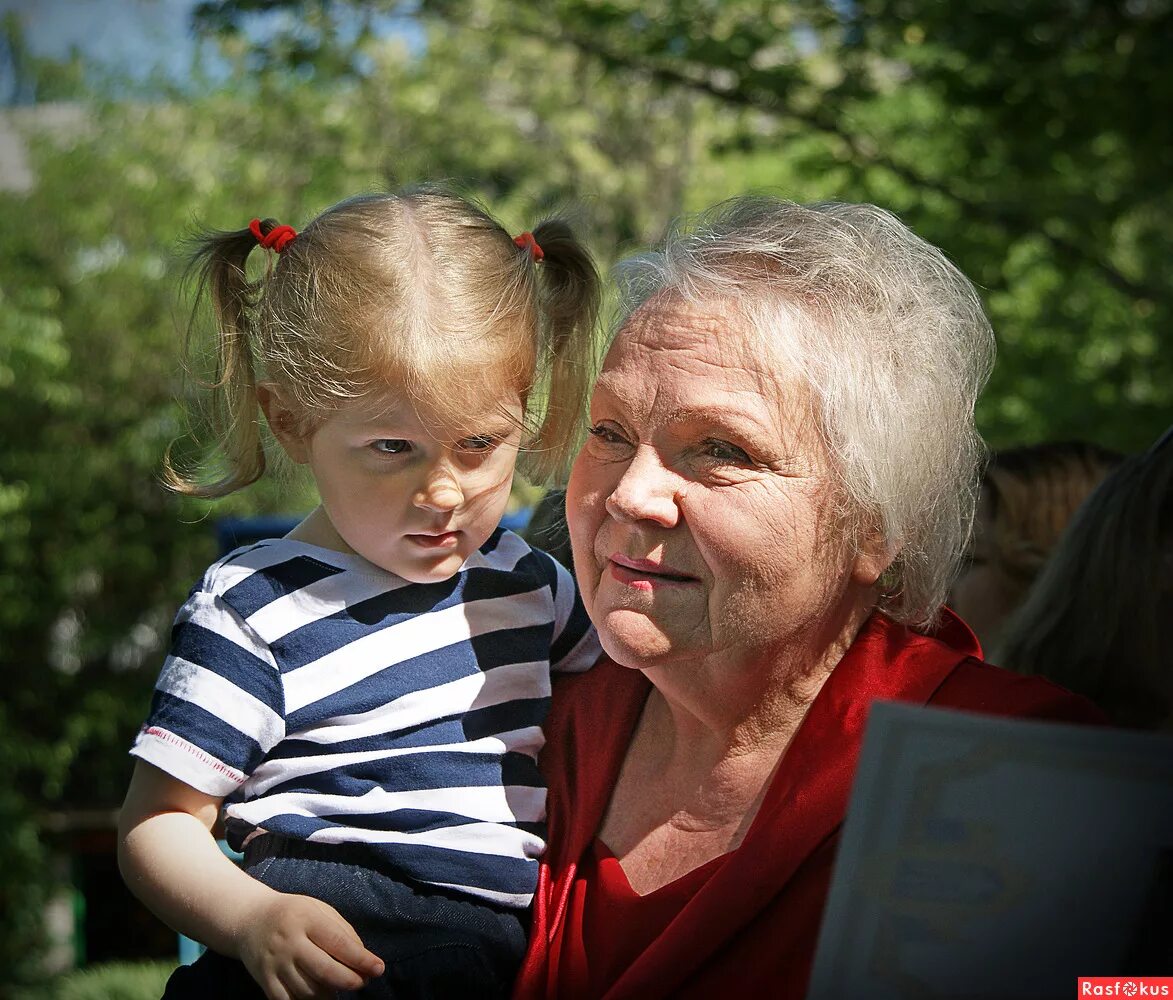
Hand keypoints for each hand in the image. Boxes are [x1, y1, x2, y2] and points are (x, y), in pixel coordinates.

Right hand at [238, 892, 384, 999]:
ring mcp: (275, 964)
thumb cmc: (293, 913)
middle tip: (362, 982)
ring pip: (308, 990)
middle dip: (349, 980)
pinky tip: (320, 997)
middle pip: (324, 970)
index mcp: (306, 919)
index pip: (338, 942)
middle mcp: (290, 942)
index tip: (378, 968)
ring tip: (340, 987)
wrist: (249, 919)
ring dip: (330, 994)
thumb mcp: (319, 909)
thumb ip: (342, 930)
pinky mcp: (264, 981)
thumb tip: (363, 957)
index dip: (360, 959)